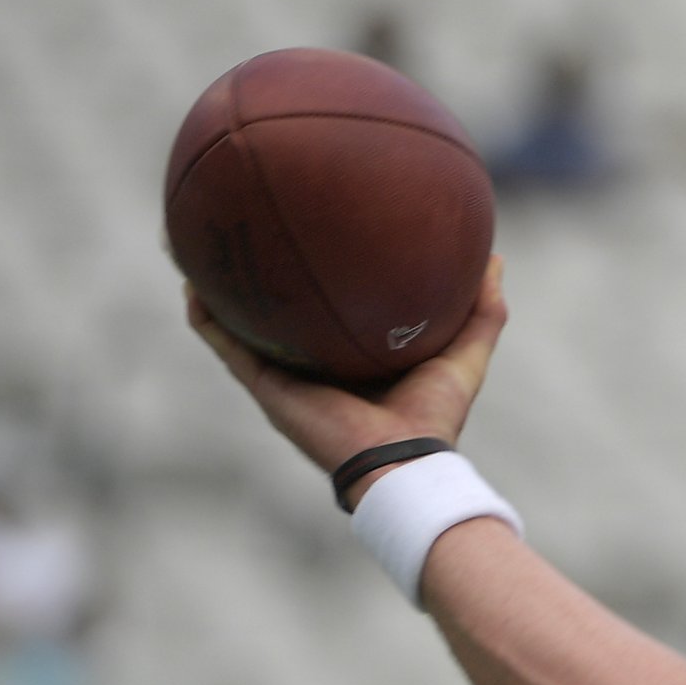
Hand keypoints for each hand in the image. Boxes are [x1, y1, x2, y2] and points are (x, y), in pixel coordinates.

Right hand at [185, 257, 507, 502]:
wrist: (401, 461)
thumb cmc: (435, 417)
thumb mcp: (464, 354)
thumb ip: (481, 311)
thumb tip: (494, 259)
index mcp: (353, 356)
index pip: (331, 309)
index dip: (319, 276)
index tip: (313, 232)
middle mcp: (313, 363)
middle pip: (278, 311)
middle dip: (259, 273)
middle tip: (245, 222)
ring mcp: (284, 375)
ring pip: (238, 322)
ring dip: (215, 285)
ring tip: (194, 242)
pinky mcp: (265, 387)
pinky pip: (225, 344)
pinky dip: (206, 314)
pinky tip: (191, 280)